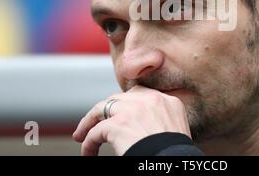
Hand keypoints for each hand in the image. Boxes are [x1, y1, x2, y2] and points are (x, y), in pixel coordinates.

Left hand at [72, 85, 191, 155]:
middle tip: (97, 123)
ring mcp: (132, 110)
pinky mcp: (117, 125)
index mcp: (168, 102)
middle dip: (106, 111)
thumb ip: (162, 120)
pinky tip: (88, 153)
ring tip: (82, 135)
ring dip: (89, 122)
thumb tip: (144, 127)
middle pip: (119, 98)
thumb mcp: (176, 129)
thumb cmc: (175, 154)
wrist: (173, 162)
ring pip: (101, 109)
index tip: (119, 115)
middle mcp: (150, 100)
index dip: (126, 105)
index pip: (141, 95)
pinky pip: (95, 132)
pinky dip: (89, 143)